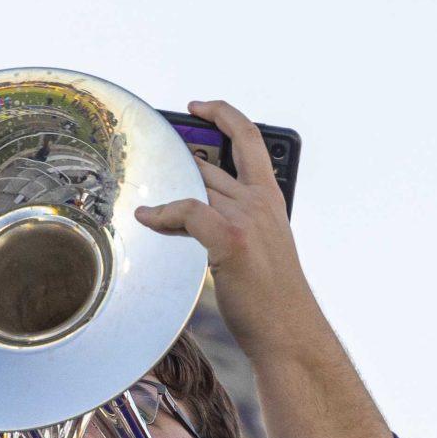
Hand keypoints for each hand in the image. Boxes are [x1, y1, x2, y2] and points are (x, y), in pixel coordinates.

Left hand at [134, 100, 300, 345]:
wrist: (288, 330)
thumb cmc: (271, 294)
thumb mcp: (261, 243)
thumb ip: (235, 217)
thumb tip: (192, 204)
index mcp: (271, 198)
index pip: (250, 137)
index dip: (223, 114)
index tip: (199, 107)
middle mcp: (260, 201)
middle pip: (207, 164)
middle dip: (176, 163)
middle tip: (151, 164)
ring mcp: (247, 217)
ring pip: (193, 187)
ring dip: (166, 196)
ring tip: (149, 209)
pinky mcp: (231, 239)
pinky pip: (187, 211)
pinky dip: (163, 213)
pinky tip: (148, 217)